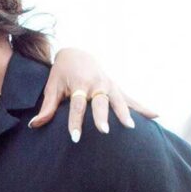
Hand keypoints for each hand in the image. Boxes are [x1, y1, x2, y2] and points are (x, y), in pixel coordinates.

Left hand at [28, 48, 157, 141]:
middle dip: (102, 116)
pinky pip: (131, 98)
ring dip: (125, 113)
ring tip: (131, 128)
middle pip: (100, 102)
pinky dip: (143, 107)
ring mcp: (109, 85)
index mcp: (79, 84)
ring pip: (119, 100)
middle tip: (104, 131)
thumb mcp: (52, 87)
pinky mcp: (116, 88)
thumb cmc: (61, 73)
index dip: (76, 122)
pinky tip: (157, 115)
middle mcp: (96, 83)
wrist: (76, 53)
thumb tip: (34, 125)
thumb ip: (47, 107)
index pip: (77, 106)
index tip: (75, 138)